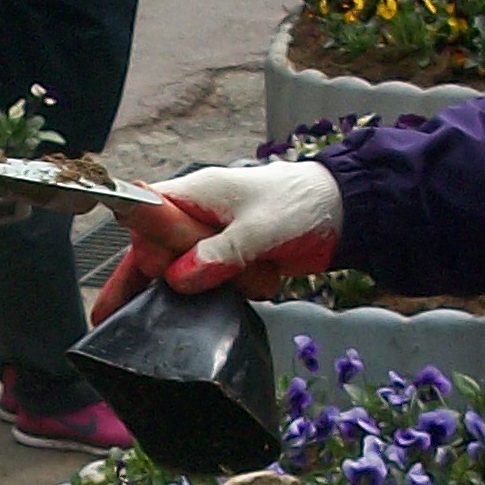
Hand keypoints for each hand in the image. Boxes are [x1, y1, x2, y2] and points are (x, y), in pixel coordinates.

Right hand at [89, 160, 342, 317]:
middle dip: (184, 273)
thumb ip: (219, 253)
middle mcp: (194, 217)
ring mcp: (210, 241)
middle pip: (156, 253)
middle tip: (221, 272)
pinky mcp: (227, 262)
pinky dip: (235, 291)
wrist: (342, 213)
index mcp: (194, 193)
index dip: (147, 243)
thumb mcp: (261, 228)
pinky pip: (212, 286)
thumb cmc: (301, 204)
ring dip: (215, 286)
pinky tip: (262, 281)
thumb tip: (178, 278)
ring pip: (183, 276)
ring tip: (250, 276)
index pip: (142, 215)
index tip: (167, 266)